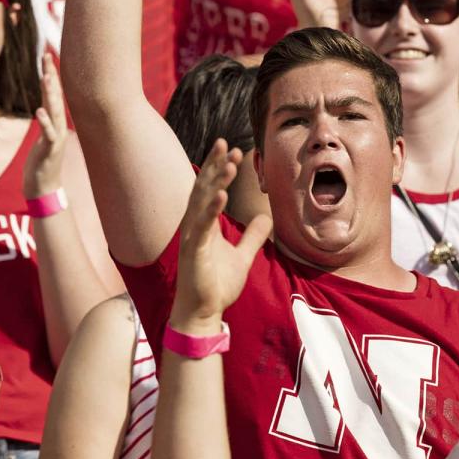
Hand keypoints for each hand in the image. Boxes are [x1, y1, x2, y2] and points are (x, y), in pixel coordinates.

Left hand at [23, 51, 67, 198]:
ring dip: (51, 94)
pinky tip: (39, 111)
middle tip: (46, 56)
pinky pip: (49, 134)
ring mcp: (56, 137)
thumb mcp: (44, 134)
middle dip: (51, 76)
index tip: (46, 55)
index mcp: (55, 121)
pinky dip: (45, 122)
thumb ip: (46, 118)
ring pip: (54, 111)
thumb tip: (43, 103)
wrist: (44, 187)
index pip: (54, 92)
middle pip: (55, 96)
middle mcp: (59, 125)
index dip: (50, 73)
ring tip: (46, 77)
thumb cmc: (42, 161)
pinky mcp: (50, 150)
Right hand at [170, 141, 272, 327]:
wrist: (203, 313)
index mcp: (205, 225)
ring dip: (215, 181)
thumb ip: (253, 236)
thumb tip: (266, 216)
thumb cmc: (216, 285)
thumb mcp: (243, 256)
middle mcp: (195, 226)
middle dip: (215, 165)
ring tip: (229, 163)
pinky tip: (220, 193)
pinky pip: (202, 226)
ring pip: (202, 202)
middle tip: (227, 144)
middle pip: (204, 188)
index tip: (232, 149)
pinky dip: (210, 208)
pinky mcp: (194, 251)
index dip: (219, 168)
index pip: (211, 189)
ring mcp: (193, 237)